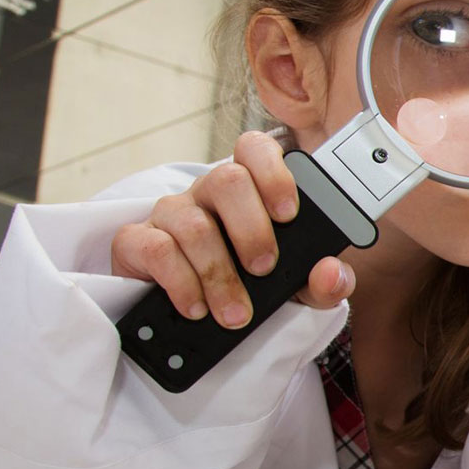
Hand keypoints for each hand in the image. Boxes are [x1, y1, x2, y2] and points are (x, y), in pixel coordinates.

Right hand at [110, 131, 354, 328]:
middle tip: (263, 268)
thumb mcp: (296, 289)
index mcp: (250, 188)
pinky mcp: (136, 241)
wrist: (197, 320)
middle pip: (227, 179)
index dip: (273, 172)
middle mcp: (208, 192)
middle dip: (251, 229)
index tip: (289, 213)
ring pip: (194, 223)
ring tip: (234, 312)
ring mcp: (170, 213)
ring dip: (219, 274)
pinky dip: (181, 283)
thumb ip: (324, 282)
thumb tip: (332, 273)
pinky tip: (196, 306)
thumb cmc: (252, 288)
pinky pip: (156, 249)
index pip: (255, 148)